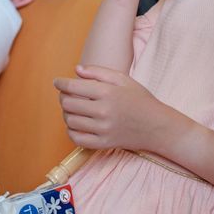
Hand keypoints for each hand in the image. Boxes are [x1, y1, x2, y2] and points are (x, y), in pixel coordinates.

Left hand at [54, 65, 169, 150]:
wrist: (156, 126)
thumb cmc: (139, 99)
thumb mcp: (122, 79)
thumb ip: (98, 71)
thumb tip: (76, 70)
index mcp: (107, 93)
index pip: (73, 87)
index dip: (60, 83)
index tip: (57, 82)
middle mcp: (103, 112)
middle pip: (68, 104)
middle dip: (62, 97)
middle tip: (66, 94)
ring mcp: (103, 129)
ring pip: (70, 121)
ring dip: (66, 113)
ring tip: (73, 108)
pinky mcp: (103, 143)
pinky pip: (77, 138)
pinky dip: (71, 130)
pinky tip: (76, 123)